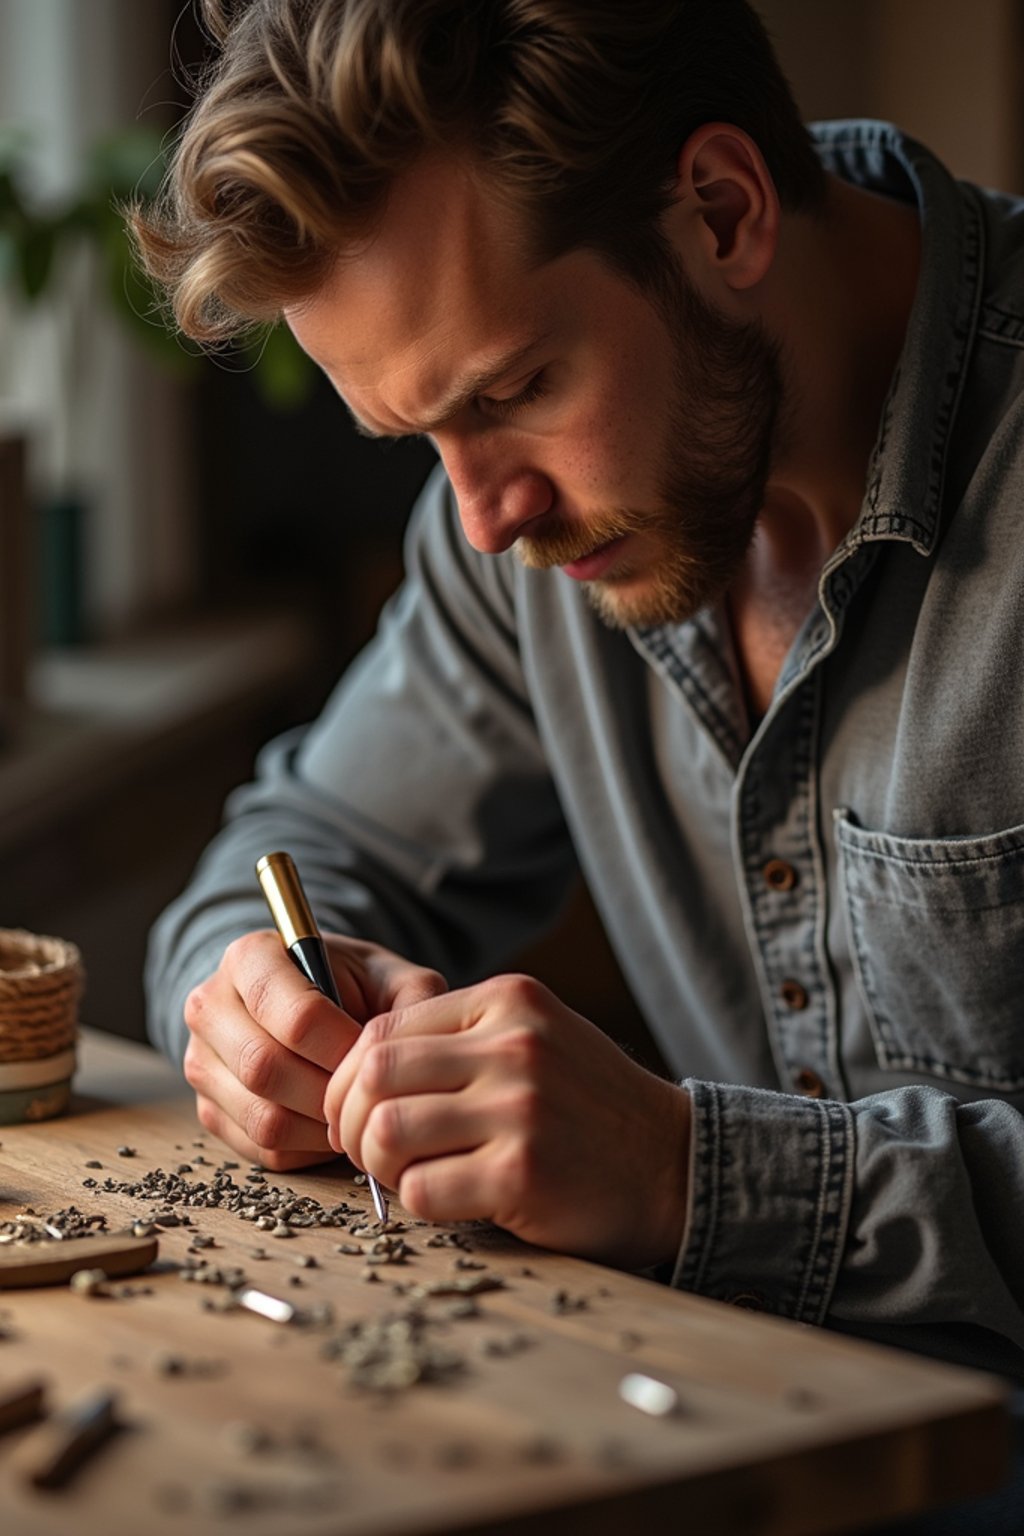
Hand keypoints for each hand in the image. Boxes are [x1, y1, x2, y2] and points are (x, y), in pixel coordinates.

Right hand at [182, 931, 446, 1170]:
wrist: (303, 1006)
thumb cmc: (350, 986)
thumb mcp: (386, 975)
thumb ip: (413, 997)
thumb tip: (418, 1047)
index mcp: (250, 957)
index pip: (295, 1016)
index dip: (344, 1047)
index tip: (373, 1055)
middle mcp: (211, 1007)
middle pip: (267, 1069)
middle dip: (330, 1091)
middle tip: (367, 1092)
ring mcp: (201, 1062)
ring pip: (263, 1118)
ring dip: (322, 1127)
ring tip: (353, 1108)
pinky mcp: (208, 1110)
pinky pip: (260, 1150)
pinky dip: (307, 1149)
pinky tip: (330, 1124)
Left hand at [324, 973, 690, 1268]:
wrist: (675, 1165)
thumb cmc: (589, 1108)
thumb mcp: (533, 1040)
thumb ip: (458, 1041)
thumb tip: (358, 1070)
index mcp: (508, 1001)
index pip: (383, 1029)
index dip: (349, 1078)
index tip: (356, 1112)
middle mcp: (514, 1046)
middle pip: (374, 1076)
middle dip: (350, 1121)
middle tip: (363, 1151)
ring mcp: (521, 1109)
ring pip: (388, 1131)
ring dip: (380, 1165)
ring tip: (406, 1175)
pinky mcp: (523, 1174)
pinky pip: (422, 1189)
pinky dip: (418, 1201)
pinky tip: (450, 1197)